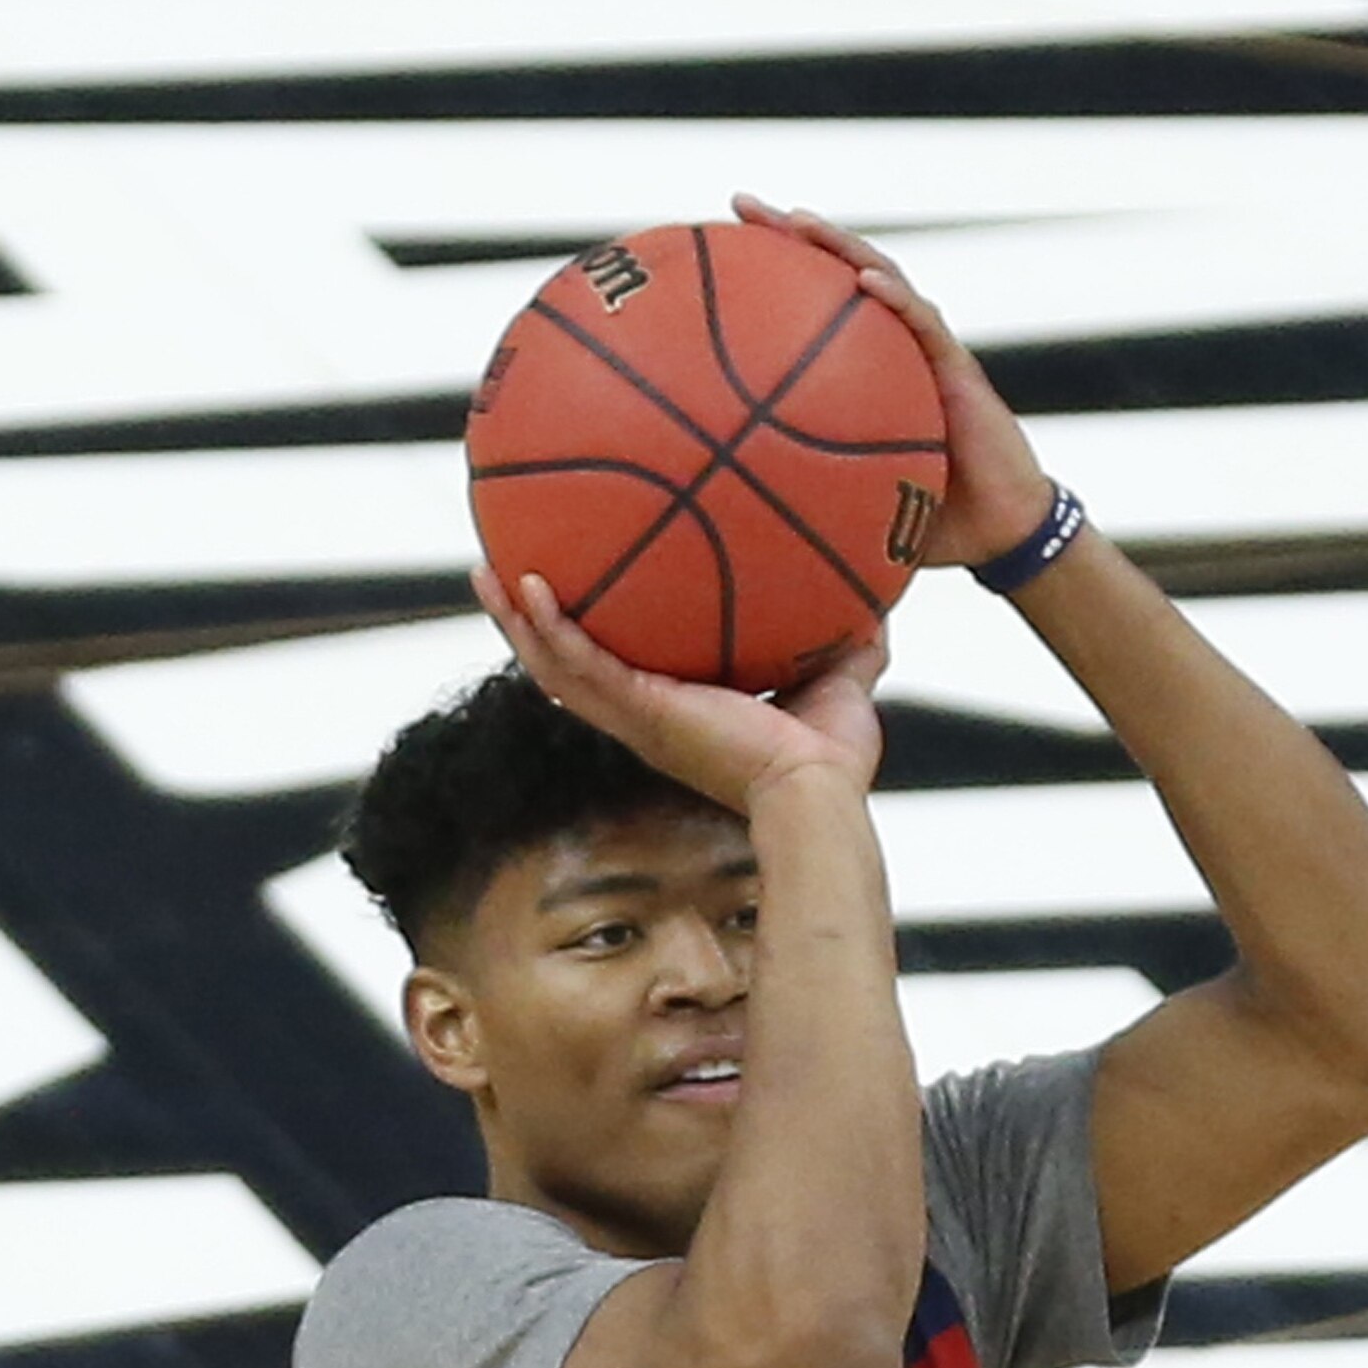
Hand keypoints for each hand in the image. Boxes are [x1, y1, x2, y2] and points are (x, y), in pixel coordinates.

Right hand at [473, 561, 885, 810]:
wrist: (818, 796)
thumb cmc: (829, 764)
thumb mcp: (840, 683)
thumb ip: (852, 646)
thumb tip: (883, 607)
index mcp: (674, 714)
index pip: (614, 673)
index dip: (584, 638)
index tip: (566, 599)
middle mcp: (642, 718)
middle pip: (560, 667)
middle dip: (525, 623)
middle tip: (497, 574)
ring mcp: (634, 717)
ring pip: (550, 666)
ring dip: (513, 620)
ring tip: (484, 571)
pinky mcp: (640, 712)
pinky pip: (578, 664)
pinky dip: (549, 626)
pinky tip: (530, 583)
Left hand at [737, 192, 1054, 571]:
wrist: (998, 532)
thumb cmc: (924, 521)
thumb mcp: (848, 508)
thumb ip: (798, 496)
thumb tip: (721, 518)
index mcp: (861, 370)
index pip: (809, 305)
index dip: (766, 270)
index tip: (713, 243)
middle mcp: (890, 347)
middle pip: (837, 272)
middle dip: (791, 232)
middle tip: (742, 204)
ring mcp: (925, 350)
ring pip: (881, 278)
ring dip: (841, 245)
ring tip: (798, 221)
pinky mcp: (958, 367)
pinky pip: (924, 324)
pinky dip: (896, 297)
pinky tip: (865, 280)